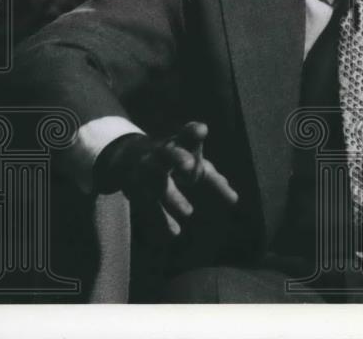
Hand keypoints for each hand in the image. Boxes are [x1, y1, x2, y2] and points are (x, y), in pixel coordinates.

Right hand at [94, 121, 238, 235]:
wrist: (128, 157)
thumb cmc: (174, 158)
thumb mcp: (194, 164)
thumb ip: (214, 181)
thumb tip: (234, 200)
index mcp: (178, 144)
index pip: (186, 136)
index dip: (192, 132)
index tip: (202, 129)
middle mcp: (160, 155)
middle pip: (168, 154)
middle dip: (178, 158)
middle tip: (191, 167)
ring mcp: (146, 172)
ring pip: (157, 182)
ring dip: (172, 196)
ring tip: (190, 211)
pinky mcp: (136, 190)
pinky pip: (148, 206)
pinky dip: (161, 219)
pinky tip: (174, 232)